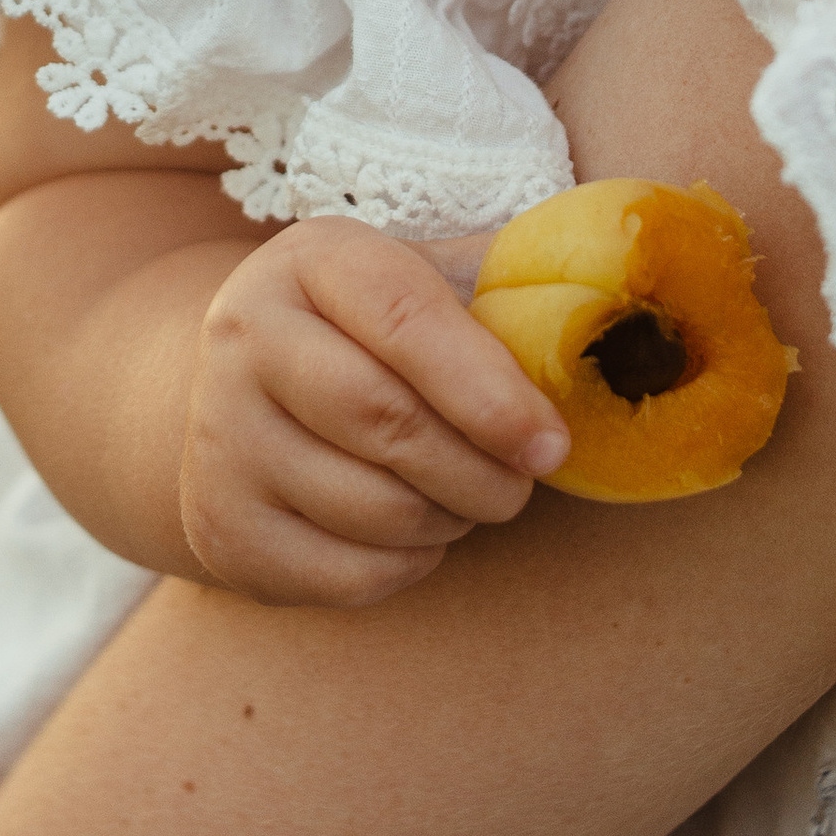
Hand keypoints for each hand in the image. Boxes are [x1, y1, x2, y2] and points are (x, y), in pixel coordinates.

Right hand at [177, 218, 573, 605]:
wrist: (232, 392)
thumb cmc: (369, 333)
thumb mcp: (423, 277)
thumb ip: (510, 282)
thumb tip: (616, 295)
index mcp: (310, 260)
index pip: (407, 319)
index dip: (491, 390)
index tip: (553, 444)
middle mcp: (243, 336)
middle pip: (386, 422)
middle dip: (481, 469)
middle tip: (524, 484)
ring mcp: (219, 436)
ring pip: (372, 509)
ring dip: (451, 519)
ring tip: (467, 496)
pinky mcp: (219, 527)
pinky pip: (348, 575)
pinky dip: (408, 565)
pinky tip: (415, 529)